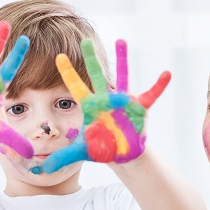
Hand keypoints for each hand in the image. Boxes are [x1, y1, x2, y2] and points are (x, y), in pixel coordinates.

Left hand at [42, 39, 170, 172]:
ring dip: (122, 59)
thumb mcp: (81, 152)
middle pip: (97, 76)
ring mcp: (124, 101)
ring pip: (123, 77)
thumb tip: (43, 169)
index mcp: (91, 106)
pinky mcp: (140, 108)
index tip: (58, 57)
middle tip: (85, 41)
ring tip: (120, 40)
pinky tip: (167, 73)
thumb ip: (63, 157)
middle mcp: (107, 99)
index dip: (68, 73)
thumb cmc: (102, 147)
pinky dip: (159, 85)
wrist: (123, 153)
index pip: (77, 87)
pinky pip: (152, 94)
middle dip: (91, 59)